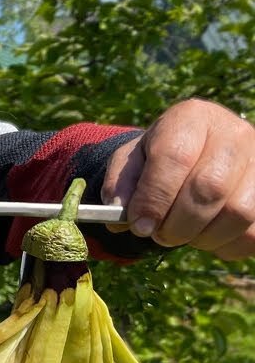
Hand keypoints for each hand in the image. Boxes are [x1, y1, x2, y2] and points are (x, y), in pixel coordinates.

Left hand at [103, 98, 254, 259]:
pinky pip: (254, 232)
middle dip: (178, 223)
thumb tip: (120, 212)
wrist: (203, 152)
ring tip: (184, 235)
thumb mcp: (133, 160)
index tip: (140, 226)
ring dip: (203, 237)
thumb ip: (121, 183)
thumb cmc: (162, 158)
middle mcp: (234, 133)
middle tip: (159, 236)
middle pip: (209, 188)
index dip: (154, 197)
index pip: (174, 157)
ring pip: (238, 212)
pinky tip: (208, 237)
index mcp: (191, 117)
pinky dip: (227, 245)